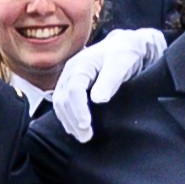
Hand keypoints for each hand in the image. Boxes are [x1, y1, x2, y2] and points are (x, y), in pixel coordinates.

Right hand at [42, 24, 166, 143]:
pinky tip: (76, 128)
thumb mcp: (121, 64)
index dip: (78, 109)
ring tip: (81, 136)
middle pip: (63, 98)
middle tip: (85, 137)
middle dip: (72, 119)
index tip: (86, 125)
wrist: (125, 46)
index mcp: (82, 64)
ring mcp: (68, 78)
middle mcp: (70, 70)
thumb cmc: (124, 54)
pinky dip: (68, 117)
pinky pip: (63, 103)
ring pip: (60, 103)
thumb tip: (98, 100)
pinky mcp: (71, 85)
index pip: (74, 89)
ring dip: (68, 121)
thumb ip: (110, 80)